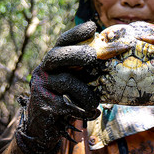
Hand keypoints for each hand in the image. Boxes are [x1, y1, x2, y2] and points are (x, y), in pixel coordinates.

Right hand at [15, 21, 100, 153]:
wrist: (42, 126)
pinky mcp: (42, 104)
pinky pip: (66, 105)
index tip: (93, 27)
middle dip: (78, 53)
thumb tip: (112, 54)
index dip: (77, 33)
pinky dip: (82, 110)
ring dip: (85, 92)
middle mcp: (44, 69)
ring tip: (95, 102)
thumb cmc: (64, 98)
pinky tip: (92, 113)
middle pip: (57, 55)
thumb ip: (84, 68)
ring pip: (66, 81)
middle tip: (94, 56)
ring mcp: (41, 86)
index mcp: (54, 60)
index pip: (63, 41)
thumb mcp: (73, 80)